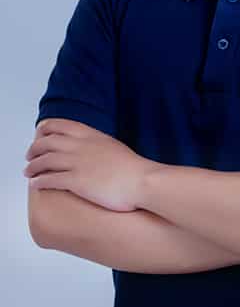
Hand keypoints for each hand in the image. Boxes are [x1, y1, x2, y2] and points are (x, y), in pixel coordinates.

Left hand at [23, 119, 156, 211]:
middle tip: (29, 155)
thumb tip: (89, 145)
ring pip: (45, 161)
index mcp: (91, 135)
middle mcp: (81, 146)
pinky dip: (39, 181)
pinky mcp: (76, 181)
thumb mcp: (112, 146)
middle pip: (48, 142)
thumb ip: (96, 143)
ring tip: (28, 172)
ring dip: (33, 166)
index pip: (61, 125)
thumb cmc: (132, 167)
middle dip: (34, 149)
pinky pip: (50, 180)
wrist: (140, 181)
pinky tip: (35, 184)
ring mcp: (78, 163)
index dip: (46, 129)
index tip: (39, 133)